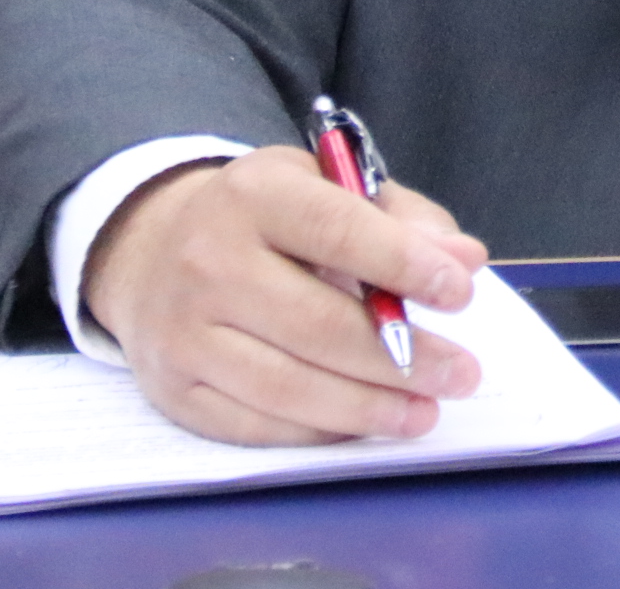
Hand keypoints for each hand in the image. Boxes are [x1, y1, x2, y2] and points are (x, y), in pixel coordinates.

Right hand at [83, 145, 491, 443]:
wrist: (155, 251)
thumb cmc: (270, 220)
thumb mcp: (329, 188)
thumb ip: (404, 219)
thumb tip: (464, 258)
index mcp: (254, 194)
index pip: (335, 229)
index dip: (402, 263)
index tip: (461, 291)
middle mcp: (207, 260)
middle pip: (316, 323)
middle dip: (401, 356)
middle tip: (462, 373)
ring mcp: (184, 331)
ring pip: (288, 385)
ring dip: (368, 407)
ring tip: (425, 410)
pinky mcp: (175, 389)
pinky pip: (258, 424)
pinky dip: (320, 431)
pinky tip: (365, 423)